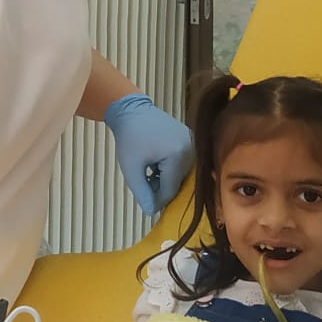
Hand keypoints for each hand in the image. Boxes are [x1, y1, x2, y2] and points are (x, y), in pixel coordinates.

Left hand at [104, 93, 194, 215]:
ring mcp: (192, 143)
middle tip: (144, 182)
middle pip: (176, 181)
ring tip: (148, 170)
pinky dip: (169, 168)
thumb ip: (141, 191)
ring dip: (164, 178)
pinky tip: (155, 163)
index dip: (157, 200)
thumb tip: (151, 211)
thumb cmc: (129, 137)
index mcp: (177, 155)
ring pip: (179, 173)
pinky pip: (182, 162)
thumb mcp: (131, 167)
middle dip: (159, 187)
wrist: (131, 110)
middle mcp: (190, 149)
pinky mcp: (190, 139)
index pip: (170, 188)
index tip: (146, 205)